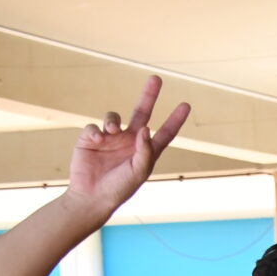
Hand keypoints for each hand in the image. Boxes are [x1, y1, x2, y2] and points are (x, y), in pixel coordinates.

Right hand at [63, 77, 190, 214]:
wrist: (92, 196)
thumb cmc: (120, 188)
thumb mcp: (138, 172)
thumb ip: (145, 151)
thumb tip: (147, 128)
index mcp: (145, 151)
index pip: (164, 132)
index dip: (175, 119)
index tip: (186, 105)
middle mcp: (130, 141)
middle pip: (141, 113)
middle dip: (148, 96)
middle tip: (156, 79)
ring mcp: (110, 139)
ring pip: (114, 117)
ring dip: (113, 119)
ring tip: (112, 130)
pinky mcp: (91, 139)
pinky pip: (94, 127)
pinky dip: (96, 131)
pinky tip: (96, 141)